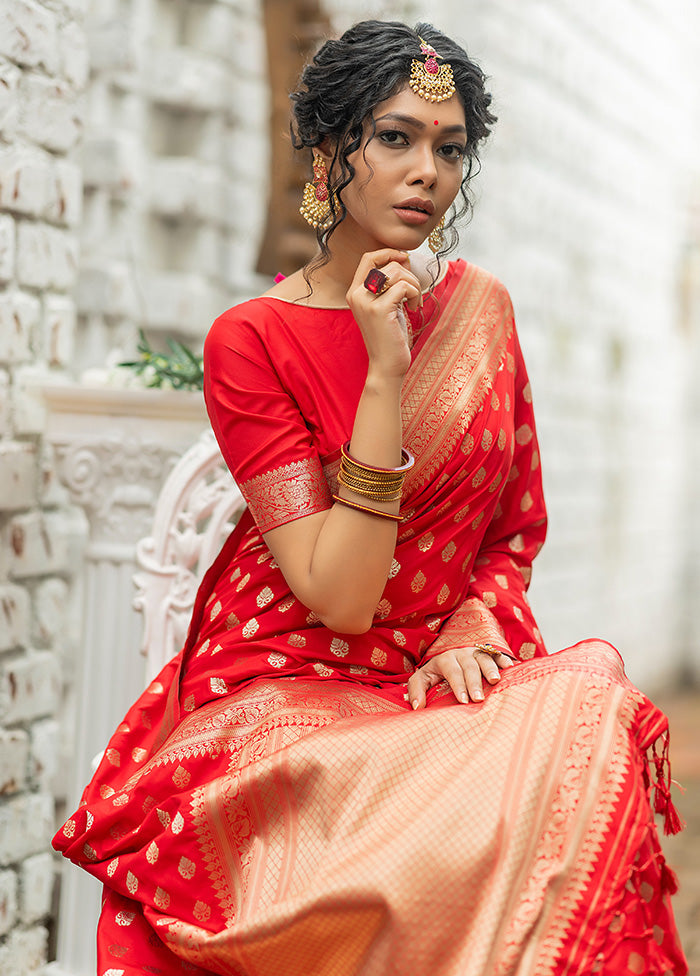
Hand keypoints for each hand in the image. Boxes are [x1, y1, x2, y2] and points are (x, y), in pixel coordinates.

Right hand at [346, 249, 422, 378]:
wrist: (386, 366)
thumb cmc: (390, 337)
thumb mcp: (387, 305)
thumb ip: (389, 284)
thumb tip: (404, 258)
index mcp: (355, 292)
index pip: (368, 257)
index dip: (389, 253)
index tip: (406, 261)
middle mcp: (356, 294)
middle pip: (386, 263)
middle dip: (408, 274)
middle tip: (414, 293)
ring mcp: (366, 301)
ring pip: (397, 272)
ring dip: (414, 285)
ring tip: (414, 303)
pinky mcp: (379, 309)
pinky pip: (404, 286)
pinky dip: (415, 294)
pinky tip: (414, 309)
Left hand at [407, 645, 514, 708]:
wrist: (448, 660)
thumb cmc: (435, 675)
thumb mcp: (421, 680)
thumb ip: (417, 692)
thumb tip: (417, 707)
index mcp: (445, 659)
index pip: (452, 670)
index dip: (457, 684)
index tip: (463, 700)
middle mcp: (462, 653)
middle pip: (469, 666)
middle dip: (473, 682)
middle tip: (478, 699)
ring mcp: (476, 652)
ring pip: (484, 658)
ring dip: (490, 669)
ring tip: (495, 682)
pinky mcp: (488, 654)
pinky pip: (497, 654)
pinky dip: (504, 660)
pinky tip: (511, 668)